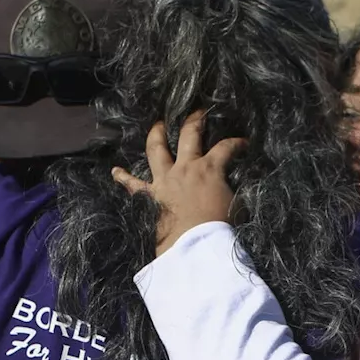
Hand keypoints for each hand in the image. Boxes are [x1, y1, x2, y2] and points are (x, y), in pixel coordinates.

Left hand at [112, 111, 245, 256]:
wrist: (195, 247)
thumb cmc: (220, 228)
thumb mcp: (237, 205)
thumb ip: (234, 189)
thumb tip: (234, 184)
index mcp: (210, 168)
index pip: (226, 148)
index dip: (237, 143)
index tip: (244, 143)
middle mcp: (185, 168)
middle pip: (189, 135)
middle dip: (195, 120)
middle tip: (198, 112)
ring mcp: (165, 180)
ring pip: (157, 150)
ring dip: (157, 134)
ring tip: (158, 125)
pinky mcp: (150, 197)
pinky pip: (133, 185)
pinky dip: (123, 177)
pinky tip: (115, 171)